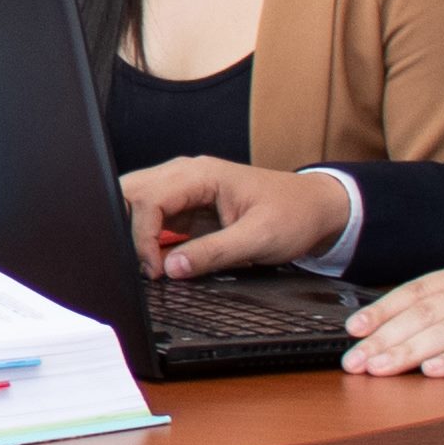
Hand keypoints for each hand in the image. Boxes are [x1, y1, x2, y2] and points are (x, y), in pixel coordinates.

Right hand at [117, 157, 351, 277]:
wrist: (316, 208)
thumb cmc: (293, 214)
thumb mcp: (258, 238)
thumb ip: (214, 253)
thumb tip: (171, 269)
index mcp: (201, 174)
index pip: (148, 198)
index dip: (142, 236)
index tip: (155, 270)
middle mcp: (186, 175)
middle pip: (131, 192)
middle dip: (127, 230)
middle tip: (144, 267)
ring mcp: (184, 190)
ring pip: (137, 203)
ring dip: (136, 235)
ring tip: (151, 267)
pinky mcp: (187, 207)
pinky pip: (154, 218)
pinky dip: (148, 240)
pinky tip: (158, 261)